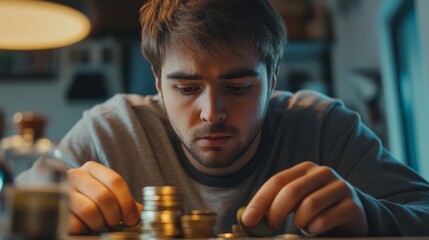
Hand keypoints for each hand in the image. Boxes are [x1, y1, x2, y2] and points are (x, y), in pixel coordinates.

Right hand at [67, 161, 142, 233]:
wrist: (61, 203)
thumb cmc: (90, 198)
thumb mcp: (108, 194)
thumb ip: (125, 201)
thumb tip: (140, 213)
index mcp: (92, 168)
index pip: (115, 181)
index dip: (127, 202)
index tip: (132, 219)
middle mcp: (75, 175)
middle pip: (104, 196)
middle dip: (114, 215)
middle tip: (115, 223)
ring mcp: (62, 192)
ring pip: (89, 210)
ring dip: (100, 223)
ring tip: (100, 225)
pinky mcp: (55, 210)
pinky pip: (75, 224)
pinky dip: (85, 229)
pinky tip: (86, 227)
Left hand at [241, 161, 367, 235]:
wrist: (352, 215)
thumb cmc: (317, 208)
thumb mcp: (296, 201)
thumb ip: (276, 203)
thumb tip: (248, 218)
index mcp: (305, 169)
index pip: (277, 181)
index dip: (259, 201)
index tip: (248, 220)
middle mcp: (323, 173)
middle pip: (291, 191)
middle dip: (275, 213)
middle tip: (270, 227)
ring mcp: (340, 188)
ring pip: (308, 206)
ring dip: (298, 221)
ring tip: (302, 225)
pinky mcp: (352, 206)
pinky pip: (324, 220)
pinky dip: (313, 229)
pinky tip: (315, 229)